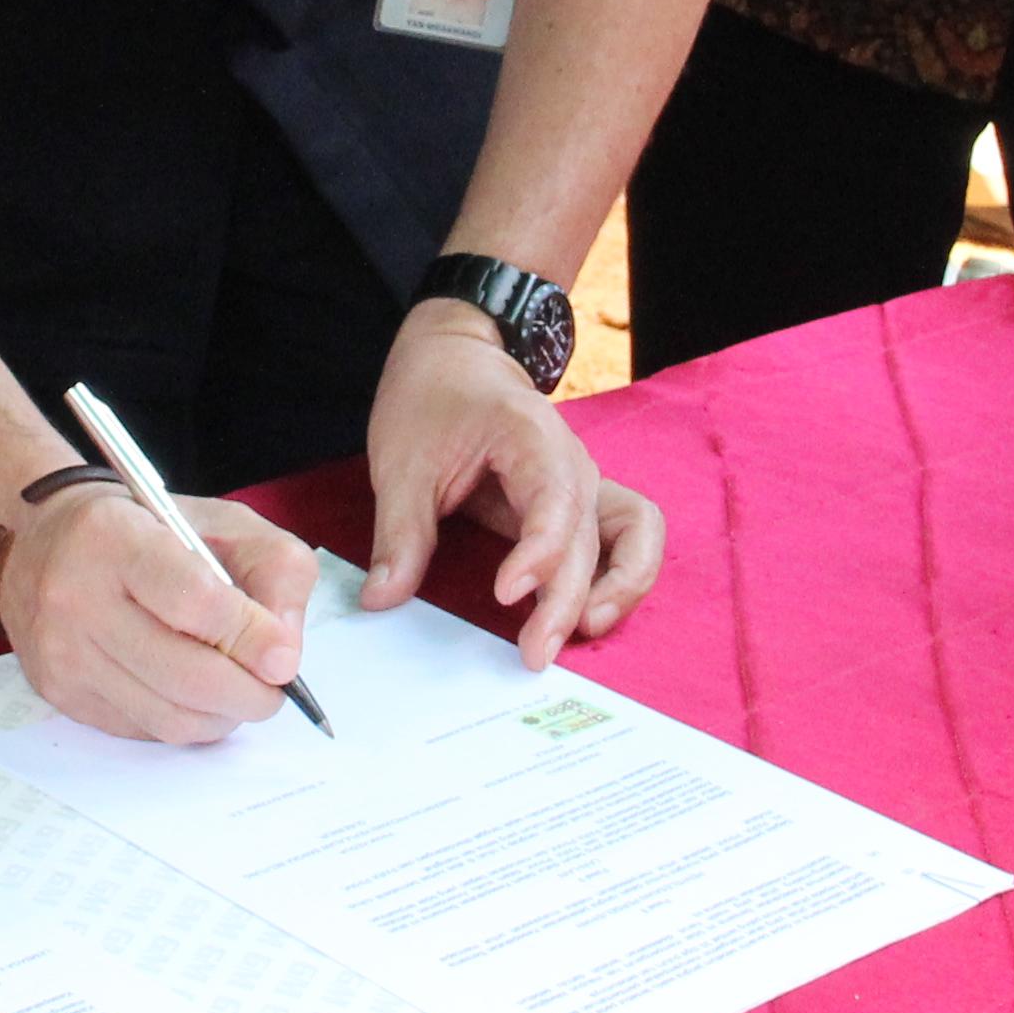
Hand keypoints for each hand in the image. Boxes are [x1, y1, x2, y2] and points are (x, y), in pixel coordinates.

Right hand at [0, 475, 320, 742]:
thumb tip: (284, 654)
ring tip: (239, 691)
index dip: (250, 636)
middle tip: (274, 689)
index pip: (194, 601)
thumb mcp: (221, 522)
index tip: (284, 658)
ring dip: (222, 715)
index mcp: (114, 538)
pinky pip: (144, 729)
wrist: (42, 543)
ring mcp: (64, 652)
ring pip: (169, 717)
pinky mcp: (61, 693)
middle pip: (186, 675)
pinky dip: (186, 721)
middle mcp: (76, 597)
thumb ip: (273, 570)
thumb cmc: (146, 530)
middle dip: (249, 693)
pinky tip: (193, 694)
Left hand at [358, 304, 662, 665]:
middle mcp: (571, 460)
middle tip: (533, 654)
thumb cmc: (431, 398)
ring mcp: (583, 481)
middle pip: (587, 538)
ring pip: (632, 535)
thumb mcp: (401, 462)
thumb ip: (400, 534)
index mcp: (529, 436)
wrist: (454, 357)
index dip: (538, 553)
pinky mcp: (581, 502)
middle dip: (567, 599)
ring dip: (621, 587)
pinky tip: (591, 614)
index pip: (553, 502)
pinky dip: (624, 575)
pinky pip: (628, 537)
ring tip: (584, 632)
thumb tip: (381, 599)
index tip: (506, 594)